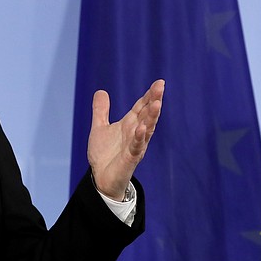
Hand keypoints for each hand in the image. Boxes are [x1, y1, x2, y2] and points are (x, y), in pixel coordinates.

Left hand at [87, 80, 164, 199]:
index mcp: (129, 125)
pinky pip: (137, 147)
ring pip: (147, 129)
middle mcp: (135, 133)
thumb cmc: (104, 154)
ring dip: (152, 116)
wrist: (101, 178)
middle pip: (147, 114)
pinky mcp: (131, 158)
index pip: (141, 107)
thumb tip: (101, 91)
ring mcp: (135, 146)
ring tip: (157, 103)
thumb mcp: (99, 128)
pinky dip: (139, 137)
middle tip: (161, 86)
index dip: (149, 95)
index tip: (159, 82)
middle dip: (154, 100)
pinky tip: (142, 128)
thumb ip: (101, 110)